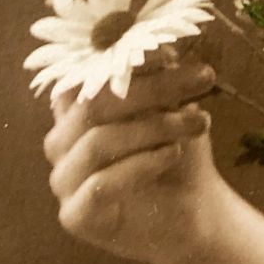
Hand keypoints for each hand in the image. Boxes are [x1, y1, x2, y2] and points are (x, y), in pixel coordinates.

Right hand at [42, 44, 225, 263]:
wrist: (192, 213)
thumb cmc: (176, 153)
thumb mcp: (171, 108)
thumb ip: (158, 78)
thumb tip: (160, 46)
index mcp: (74, 110)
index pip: (86, 75)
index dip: (123, 59)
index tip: (170, 50)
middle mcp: (60, 142)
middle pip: (93, 105)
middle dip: (153, 88)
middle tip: (202, 77)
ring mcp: (63, 181)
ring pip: (98, 142)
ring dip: (154, 127)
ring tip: (197, 121)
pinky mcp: (76, 216)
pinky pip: (101, 184)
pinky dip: (141, 165)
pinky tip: (173, 153)